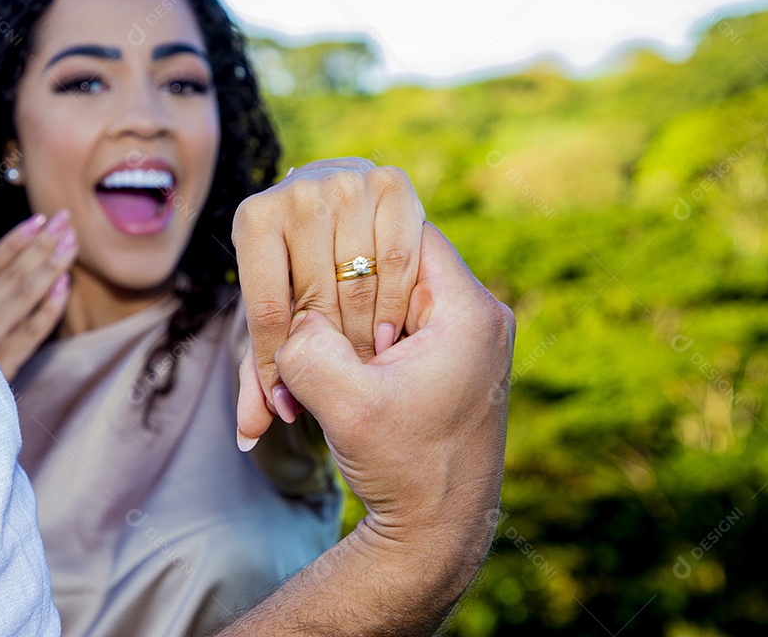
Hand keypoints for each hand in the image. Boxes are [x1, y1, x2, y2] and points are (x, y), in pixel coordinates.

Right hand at [0, 210, 76, 380]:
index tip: (40, 218)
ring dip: (50, 267)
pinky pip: (29, 334)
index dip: (16, 241)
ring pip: (22, 298)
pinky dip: (48, 308)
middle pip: (11, 276)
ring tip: (72, 242)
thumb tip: (2, 270)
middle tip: (67, 219)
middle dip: (42, 245)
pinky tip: (65, 284)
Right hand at [223, 222, 513, 634]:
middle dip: (335, 296)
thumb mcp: (345, 405)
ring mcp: (462, 339)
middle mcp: (475, 316)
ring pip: (383, 300)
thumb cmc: (404, 472)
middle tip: (296, 325)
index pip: (402, 232)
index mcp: (469, 311)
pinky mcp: (444, 362)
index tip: (307, 269)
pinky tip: (319, 375)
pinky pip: (388, 330)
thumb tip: (292, 316)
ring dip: (338, 326)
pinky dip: (352, 347)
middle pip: (390, 267)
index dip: (346, 246)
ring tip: (301, 362)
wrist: (434, 535)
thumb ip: (307, 348)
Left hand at [232, 158, 423, 437]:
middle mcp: (295, 190)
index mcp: (253, 218)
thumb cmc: (300, 276)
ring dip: (363, 333)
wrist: (341, 204)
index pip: (266, 310)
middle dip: (325, 354)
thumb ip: (260, 374)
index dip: (279, 366)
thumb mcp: (275, 319)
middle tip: (338, 386)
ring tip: (364, 367)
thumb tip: (247, 436)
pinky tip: (390, 332)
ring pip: (358, 281)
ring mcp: (345, 180)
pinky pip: (400, 257)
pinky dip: (397, 300)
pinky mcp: (391, 181)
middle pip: (314, 297)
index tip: (294, 402)